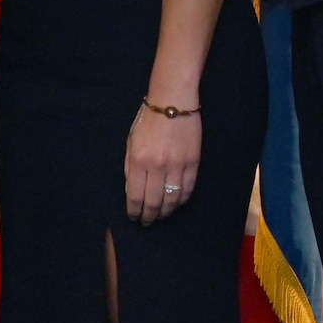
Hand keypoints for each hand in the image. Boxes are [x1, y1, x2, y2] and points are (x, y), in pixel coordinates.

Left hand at [124, 104, 200, 224]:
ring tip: (161, 216)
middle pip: (153, 202)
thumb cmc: (148, 120)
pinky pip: (187, 189)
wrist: (173, 100)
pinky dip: (181, 200)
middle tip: (147, 222)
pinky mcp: (193, 162)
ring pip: (172, 199)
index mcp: (137, 160)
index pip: (135, 195)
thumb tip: (131, 190)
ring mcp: (176, 165)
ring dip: (165, 212)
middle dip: (149, 216)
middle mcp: (156, 166)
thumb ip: (130, 166)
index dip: (134, 211)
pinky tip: (176, 204)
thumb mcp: (131, 141)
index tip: (134, 217)